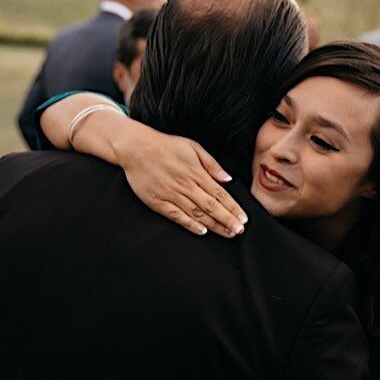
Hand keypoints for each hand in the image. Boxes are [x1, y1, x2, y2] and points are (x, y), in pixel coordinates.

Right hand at [111, 122, 246, 237]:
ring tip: (227, 233)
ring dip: (214, 225)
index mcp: (196, 173)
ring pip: (197, 214)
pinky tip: (202, 231)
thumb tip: (228, 179)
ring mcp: (171, 195)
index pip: (220, 194)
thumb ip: (212, 164)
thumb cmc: (166, 146)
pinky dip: (190, 225)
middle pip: (211, 207)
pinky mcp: (158, 202)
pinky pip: (177, 216)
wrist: (135, 148)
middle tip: (239, 231)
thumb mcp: (193, 147)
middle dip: (227, 220)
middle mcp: (186, 186)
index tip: (243, 218)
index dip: (233, 208)